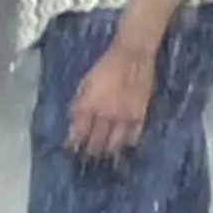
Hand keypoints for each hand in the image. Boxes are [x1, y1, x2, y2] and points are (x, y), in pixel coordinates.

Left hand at [64, 31, 157, 161]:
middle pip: (97, 142)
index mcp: (89, 106)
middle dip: (91, 151)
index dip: (75, 143)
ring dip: (109, 150)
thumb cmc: (105, 67)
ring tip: (106, 155)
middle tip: (88, 156)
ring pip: (116, 143)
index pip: (79, 132)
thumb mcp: (84, 84)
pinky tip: (125, 145)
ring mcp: (124, 117)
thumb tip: (75, 122)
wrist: (132, 57)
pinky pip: (134, 135)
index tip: (72, 149)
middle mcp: (105, 115)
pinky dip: (129, 142)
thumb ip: (79, 104)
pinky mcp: (140, 115)